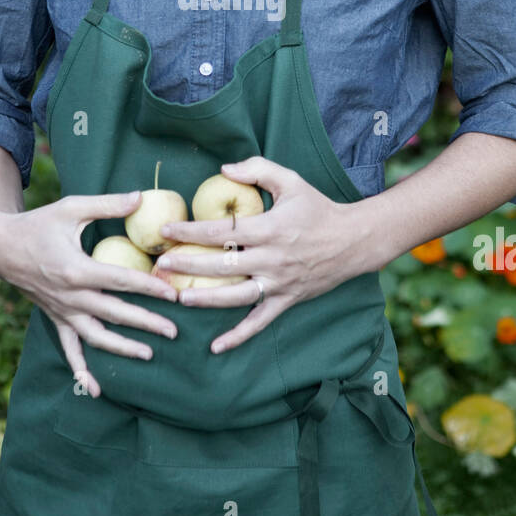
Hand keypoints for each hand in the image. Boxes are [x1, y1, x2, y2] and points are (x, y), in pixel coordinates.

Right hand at [0, 191, 178, 396]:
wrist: (2, 246)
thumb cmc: (38, 223)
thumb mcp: (71, 207)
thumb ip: (107, 204)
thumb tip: (141, 196)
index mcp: (76, 269)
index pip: (121, 281)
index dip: (149, 287)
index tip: (173, 294)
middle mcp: (70, 296)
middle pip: (115, 313)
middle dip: (146, 323)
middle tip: (174, 331)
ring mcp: (62, 311)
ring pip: (96, 336)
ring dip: (123, 347)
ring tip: (150, 354)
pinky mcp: (55, 318)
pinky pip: (69, 349)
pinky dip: (81, 371)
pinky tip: (95, 391)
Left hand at [154, 157, 368, 353]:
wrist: (354, 240)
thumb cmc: (318, 208)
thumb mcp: (291, 180)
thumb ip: (257, 169)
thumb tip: (223, 170)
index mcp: (269, 228)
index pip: (222, 232)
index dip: (191, 231)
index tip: (167, 231)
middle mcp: (272, 259)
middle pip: (222, 266)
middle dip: (188, 265)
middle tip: (161, 265)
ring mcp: (278, 283)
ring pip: (236, 297)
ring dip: (206, 299)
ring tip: (179, 298)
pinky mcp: (286, 300)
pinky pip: (260, 322)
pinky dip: (239, 336)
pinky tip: (216, 347)